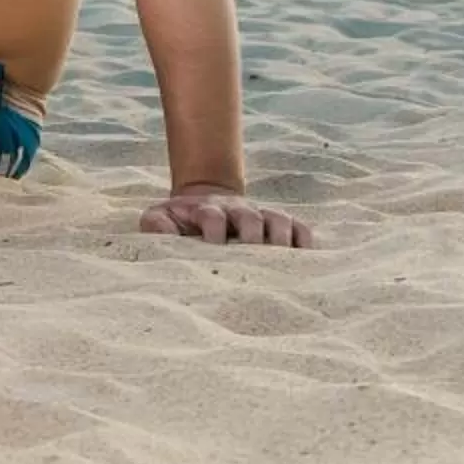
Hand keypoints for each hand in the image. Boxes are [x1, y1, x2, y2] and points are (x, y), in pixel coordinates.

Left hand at [140, 183, 310, 247]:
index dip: (214, 230)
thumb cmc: (180, 221)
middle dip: (252, 235)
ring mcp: (261, 215)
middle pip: (250, 217)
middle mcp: (237, 210)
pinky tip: (307, 257)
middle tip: (252, 256)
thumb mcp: (161, 218)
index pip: (213, 216)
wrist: (203, 202)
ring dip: (281, 237)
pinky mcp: (281, 224)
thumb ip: (156, 224)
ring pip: (278, 220)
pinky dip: (305, 240)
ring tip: (282, 260)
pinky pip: (300, 228)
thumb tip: (163, 233)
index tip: (213, 248)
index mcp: (207, 210)